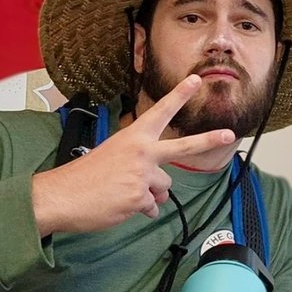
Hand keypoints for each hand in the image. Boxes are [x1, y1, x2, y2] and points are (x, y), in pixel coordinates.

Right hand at [30, 75, 236, 235]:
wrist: (61, 195)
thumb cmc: (83, 177)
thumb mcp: (112, 156)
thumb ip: (140, 164)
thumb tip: (159, 189)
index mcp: (133, 138)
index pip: (160, 112)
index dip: (179, 95)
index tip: (196, 80)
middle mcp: (142, 153)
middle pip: (184, 147)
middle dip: (209, 139)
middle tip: (229, 134)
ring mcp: (143, 176)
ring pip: (164, 190)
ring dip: (149, 195)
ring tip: (122, 193)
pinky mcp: (140, 199)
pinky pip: (151, 208)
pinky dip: (139, 210)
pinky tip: (119, 205)